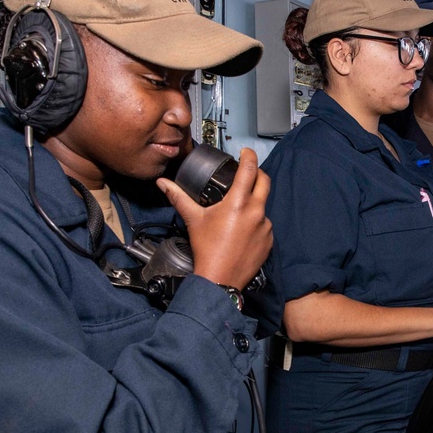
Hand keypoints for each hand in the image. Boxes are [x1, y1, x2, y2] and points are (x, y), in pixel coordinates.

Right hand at [157, 148, 272, 290]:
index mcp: (238, 203)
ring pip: (263, 206)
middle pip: (264, 182)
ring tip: (238, 213)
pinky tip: (242, 232)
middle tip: (248, 173)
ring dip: (254, 203)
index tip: (246, 152)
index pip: (249, 170)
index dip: (249, 156)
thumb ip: (179, 197)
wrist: (220, 279)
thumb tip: (163, 183)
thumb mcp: (193, 219)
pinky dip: (256, 223)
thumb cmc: (207, 250)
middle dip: (258, 173)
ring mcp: (265, 227)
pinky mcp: (269, 240)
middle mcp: (256, 212)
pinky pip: (265, 225)